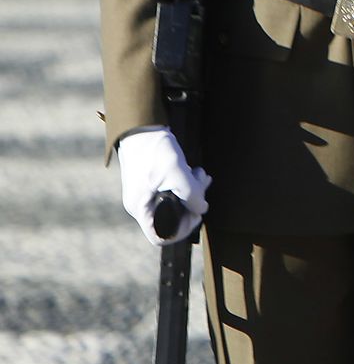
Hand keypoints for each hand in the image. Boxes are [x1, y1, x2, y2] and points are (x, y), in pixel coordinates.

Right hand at [117, 128, 211, 245]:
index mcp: (141, 208)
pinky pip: (173, 190)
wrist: (141, 127)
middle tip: (203, 188)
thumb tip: (202, 209)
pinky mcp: (153, 182)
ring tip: (202, 176)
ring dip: (192, 191)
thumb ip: (191, 194)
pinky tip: (195, 171)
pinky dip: (186, 183)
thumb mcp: (176, 173)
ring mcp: (147, 193)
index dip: (181, 230)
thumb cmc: (153, 150)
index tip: (196, 214)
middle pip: (171, 217)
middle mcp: (142, 204)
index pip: (160, 235)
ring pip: (175, 202)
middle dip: (192, 204)